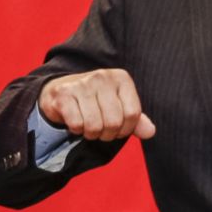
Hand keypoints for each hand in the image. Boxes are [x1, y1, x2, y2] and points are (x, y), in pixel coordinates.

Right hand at [39, 69, 157, 141]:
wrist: (61, 91)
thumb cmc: (95, 102)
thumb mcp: (119, 107)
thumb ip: (136, 119)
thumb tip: (150, 132)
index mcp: (121, 78)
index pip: (133, 114)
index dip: (125, 129)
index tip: (116, 128)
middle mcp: (102, 76)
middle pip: (114, 122)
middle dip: (107, 134)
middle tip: (100, 129)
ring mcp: (82, 83)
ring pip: (94, 126)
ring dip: (91, 133)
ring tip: (87, 125)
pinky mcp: (64, 93)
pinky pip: (77, 124)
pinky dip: (76, 129)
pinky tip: (75, 120)